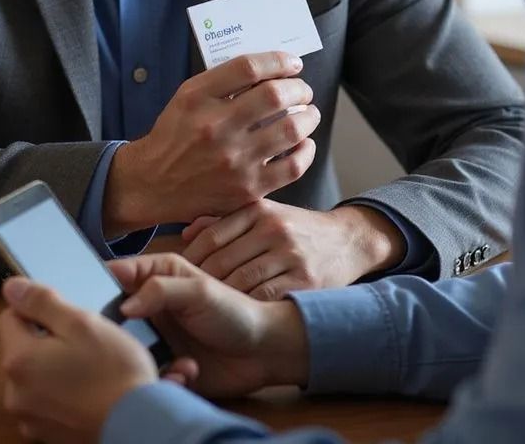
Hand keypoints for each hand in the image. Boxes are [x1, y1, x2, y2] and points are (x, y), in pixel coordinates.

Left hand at [0, 277, 170, 443]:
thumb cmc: (112, 369)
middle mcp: (13, 392)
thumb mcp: (82, 323)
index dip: (38, 309)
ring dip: (52, 366)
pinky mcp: (43, 434)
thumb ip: (43, 302)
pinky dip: (59, 393)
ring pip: (33, 375)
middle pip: (20, 348)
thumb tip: (11, 286)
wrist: (137, 423)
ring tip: (88, 367)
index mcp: (18, 359)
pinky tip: (86, 391)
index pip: (10, 316)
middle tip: (83, 341)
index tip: (67, 316)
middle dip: (46, 339)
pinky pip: (43, 401)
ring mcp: (27, 418)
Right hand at [103, 52, 319, 235]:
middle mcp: (216, 128)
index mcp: (198, 98)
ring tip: (309, 113)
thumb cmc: (176, 133)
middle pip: (275, 96)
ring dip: (309, 117)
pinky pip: (292, 166)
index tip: (292, 64)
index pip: (248, 67)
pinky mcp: (247, 188)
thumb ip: (224, 80)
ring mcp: (233, 160)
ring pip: (290, 130)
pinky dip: (306, 150)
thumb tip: (271, 68)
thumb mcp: (188, 95)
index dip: (278, 61)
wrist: (153, 183)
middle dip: (299, 88)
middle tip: (303, 90)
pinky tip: (304, 143)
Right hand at [112, 252, 309, 397]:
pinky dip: (162, 375)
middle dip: (114, 328)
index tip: (92, 296)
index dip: (102, 281)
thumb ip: (161, 290)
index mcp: (158, 276)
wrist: (261, 352)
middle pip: (113, 312)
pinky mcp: (162, 364)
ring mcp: (155, 336)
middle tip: (125, 337)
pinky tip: (185, 371)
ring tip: (159, 358)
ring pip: (125, 346)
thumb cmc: (234, 312)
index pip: (119, 272)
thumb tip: (125, 305)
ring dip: (138, 356)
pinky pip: (146, 372)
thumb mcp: (200, 292)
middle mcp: (152, 305)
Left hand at [180, 201, 407, 298]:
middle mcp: (273, 227)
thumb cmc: (296, 231)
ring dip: (220, 299)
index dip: (189, 260)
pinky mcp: (305, 278)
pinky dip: (246, 308)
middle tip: (184, 301)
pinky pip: (264, 297)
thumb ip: (226, 222)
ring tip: (205, 312)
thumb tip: (186, 234)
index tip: (176, 279)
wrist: (348, 240)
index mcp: (258, 209)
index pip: (212, 236)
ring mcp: (290, 253)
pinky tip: (237, 315)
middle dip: (200, 283)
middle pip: (222, 260)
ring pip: (240, 281)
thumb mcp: (265, 215)